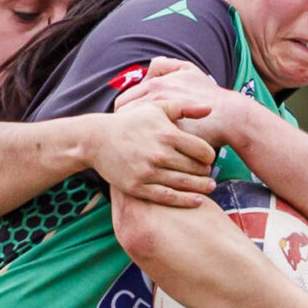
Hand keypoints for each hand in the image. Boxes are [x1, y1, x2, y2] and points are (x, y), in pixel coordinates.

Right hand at [89, 102, 215, 208]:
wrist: (97, 139)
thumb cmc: (130, 122)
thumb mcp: (156, 107)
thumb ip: (184, 107)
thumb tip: (210, 108)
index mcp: (167, 134)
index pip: (203, 150)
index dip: (210, 156)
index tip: (209, 158)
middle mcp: (160, 154)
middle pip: (196, 169)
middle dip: (206, 171)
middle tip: (209, 173)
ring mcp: (148, 172)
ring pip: (184, 184)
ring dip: (201, 187)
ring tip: (209, 186)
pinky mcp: (138, 187)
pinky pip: (168, 197)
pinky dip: (185, 200)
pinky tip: (197, 200)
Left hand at [113, 58, 241, 145]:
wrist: (230, 118)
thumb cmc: (209, 96)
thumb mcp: (189, 70)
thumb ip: (166, 65)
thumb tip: (150, 66)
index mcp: (155, 86)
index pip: (122, 103)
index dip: (123, 114)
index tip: (128, 124)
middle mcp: (153, 102)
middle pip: (122, 119)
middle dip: (122, 128)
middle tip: (129, 137)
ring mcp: (159, 123)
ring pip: (132, 135)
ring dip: (130, 141)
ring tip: (136, 148)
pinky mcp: (168, 140)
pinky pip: (146, 148)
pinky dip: (143, 152)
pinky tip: (147, 156)